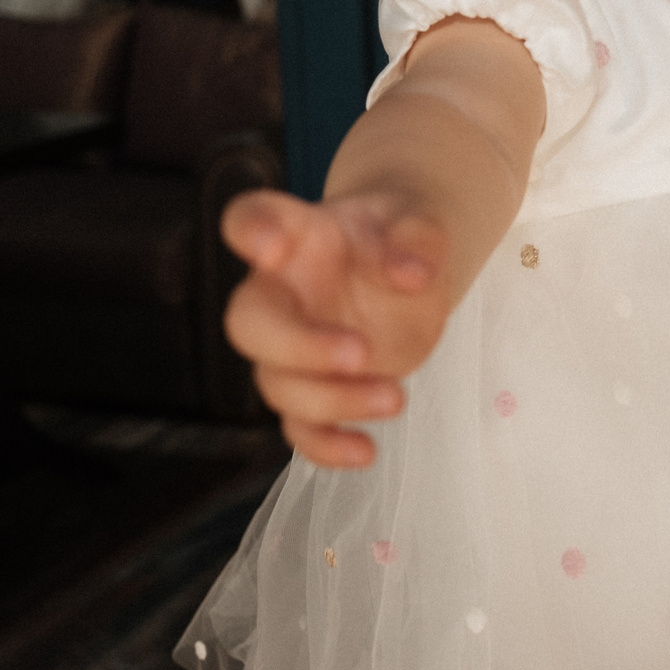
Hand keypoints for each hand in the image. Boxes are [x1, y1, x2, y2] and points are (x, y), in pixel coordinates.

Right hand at [221, 188, 453, 466]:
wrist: (411, 268)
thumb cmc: (401, 236)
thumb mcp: (421, 224)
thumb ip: (417, 241)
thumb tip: (411, 274)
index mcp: (298, 234)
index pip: (250, 217)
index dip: (249, 231)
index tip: (269, 247)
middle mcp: (281, 292)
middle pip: (249, 324)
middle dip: (297, 347)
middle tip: (360, 353)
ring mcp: (293, 346)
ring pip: (278, 385)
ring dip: (331, 400)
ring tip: (396, 398)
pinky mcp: (317, 388)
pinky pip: (300, 428)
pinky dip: (325, 448)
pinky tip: (366, 451)